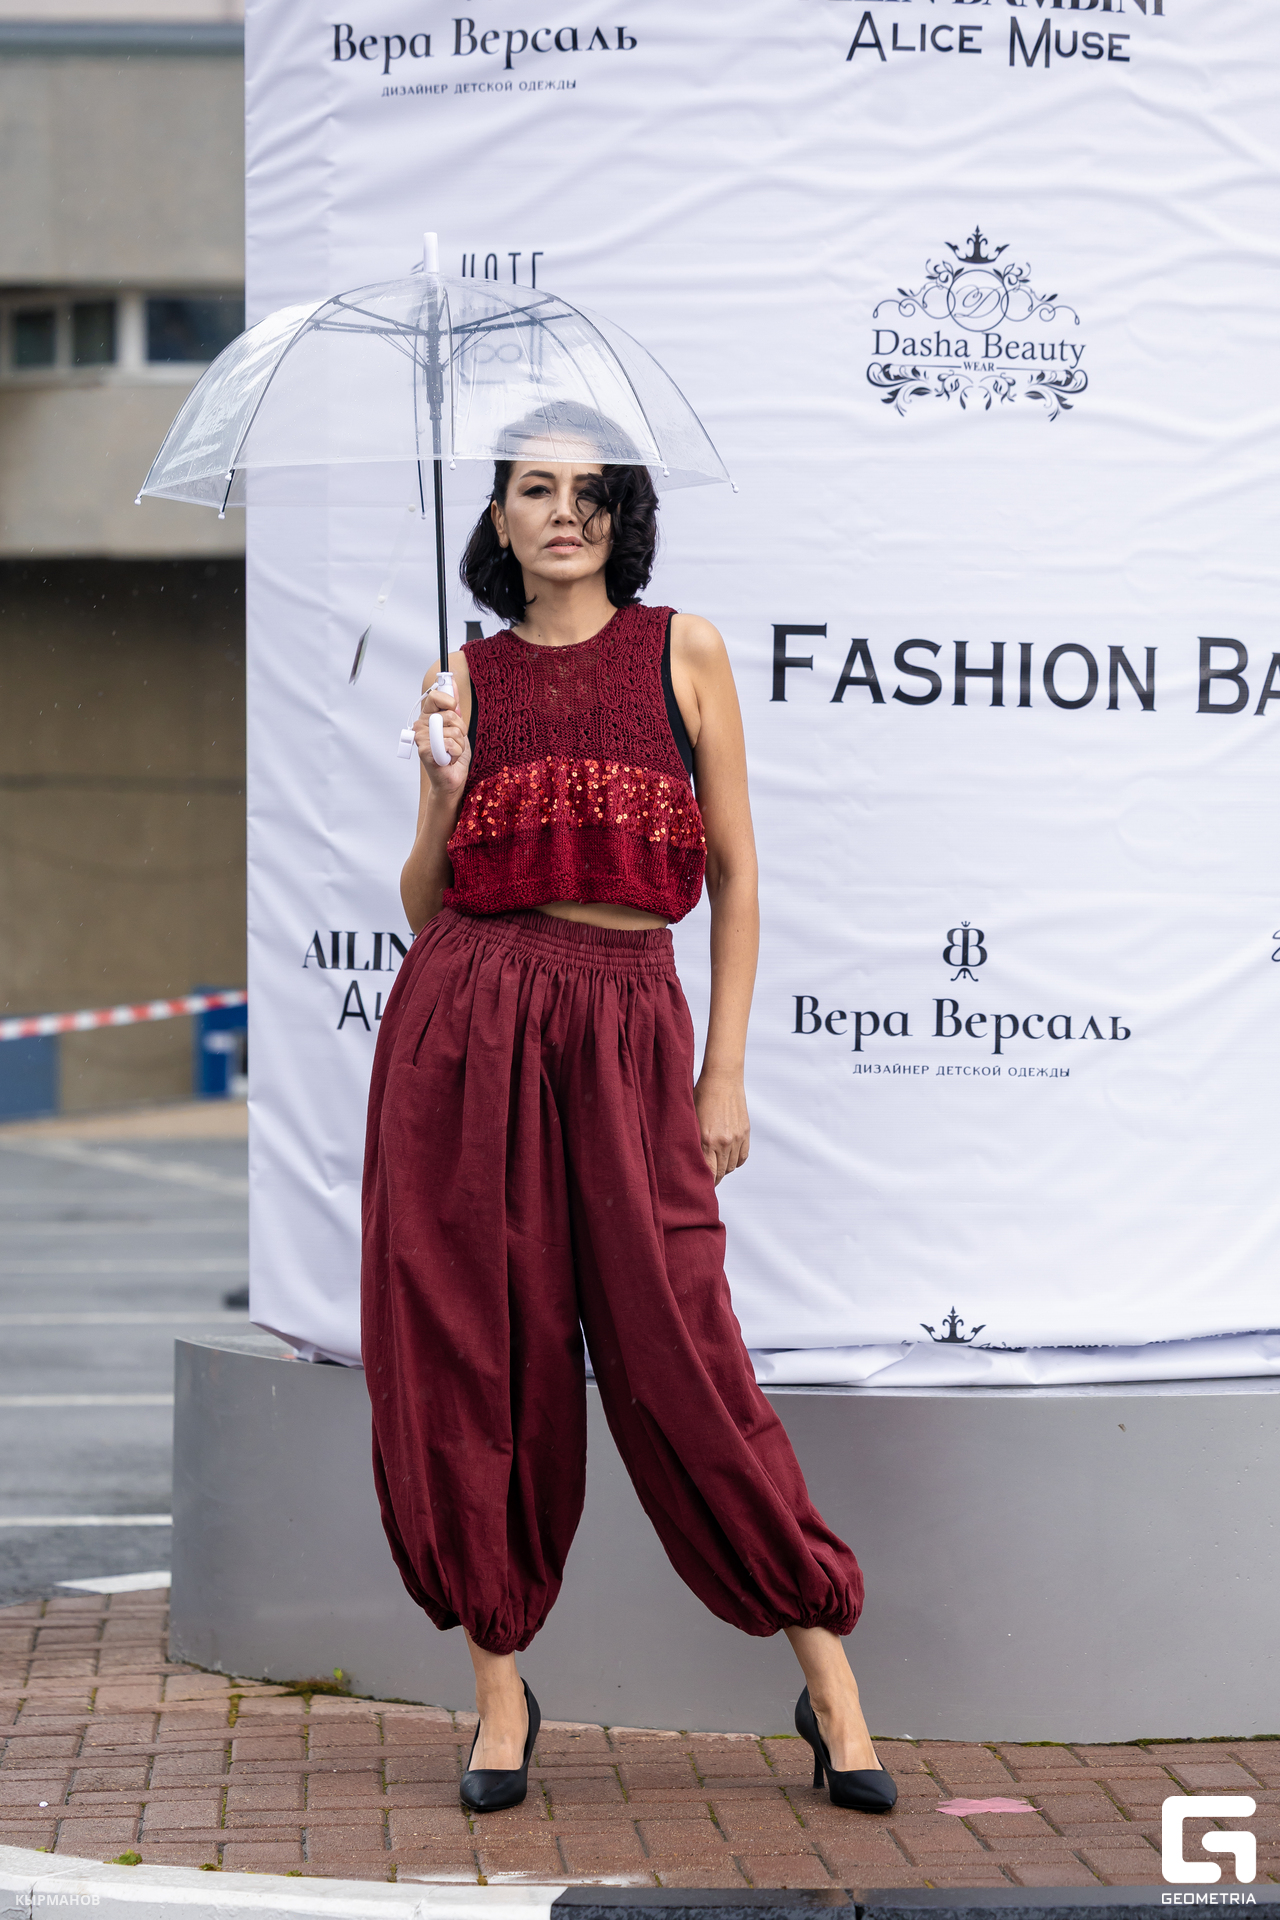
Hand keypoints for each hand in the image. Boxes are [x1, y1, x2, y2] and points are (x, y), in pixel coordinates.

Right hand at [414, 676, 468, 797]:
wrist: (451, 779)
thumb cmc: (453, 754)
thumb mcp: (457, 726)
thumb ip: (454, 705)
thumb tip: (451, 682)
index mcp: (427, 716)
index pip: (435, 696)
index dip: (449, 701)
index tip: (454, 709)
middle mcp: (421, 725)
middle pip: (450, 714)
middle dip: (461, 730)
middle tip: (456, 740)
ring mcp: (421, 738)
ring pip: (453, 731)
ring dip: (460, 745)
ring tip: (452, 752)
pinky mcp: (425, 751)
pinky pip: (450, 744)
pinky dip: (456, 753)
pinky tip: (449, 759)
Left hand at [694, 1066, 749, 1184]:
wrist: (723, 1078)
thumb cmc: (701, 1095)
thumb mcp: (691, 1118)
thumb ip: (692, 1140)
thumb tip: (688, 1160)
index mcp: (707, 1139)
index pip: (708, 1172)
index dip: (704, 1182)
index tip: (698, 1186)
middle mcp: (724, 1141)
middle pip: (720, 1172)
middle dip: (713, 1178)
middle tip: (705, 1181)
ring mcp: (737, 1137)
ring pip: (731, 1166)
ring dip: (723, 1169)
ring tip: (715, 1167)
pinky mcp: (745, 1132)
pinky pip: (742, 1157)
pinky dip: (735, 1161)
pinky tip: (727, 1158)